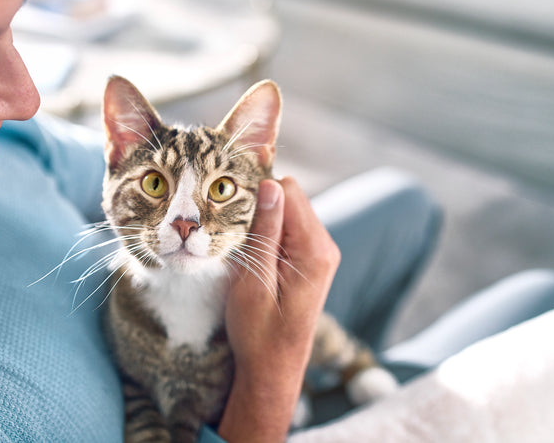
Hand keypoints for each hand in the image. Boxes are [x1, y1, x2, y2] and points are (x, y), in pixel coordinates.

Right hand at [217, 177, 340, 441]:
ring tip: (241, 247)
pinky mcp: (310, 260)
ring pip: (287, 211)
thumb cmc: (259, 331)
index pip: (288, 191)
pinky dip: (268, 233)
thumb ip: (265, 231)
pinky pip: (288, 229)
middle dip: (259, 206)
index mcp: (314, 249)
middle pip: (289, 197)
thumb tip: (270, 184)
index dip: (256, 193)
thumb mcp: (254, 279)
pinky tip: (252, 254)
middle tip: (232, 231)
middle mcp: (324, 246)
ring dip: (261, 221)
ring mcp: (319, 253)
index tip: (229, 209)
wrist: (273, 368)